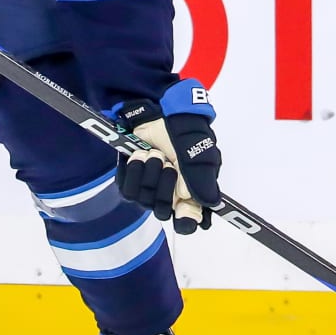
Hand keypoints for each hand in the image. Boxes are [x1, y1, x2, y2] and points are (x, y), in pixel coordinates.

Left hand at [114, 81, 221, 233]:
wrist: (156, 112)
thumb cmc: (182, 131)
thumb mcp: (198, 151)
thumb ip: (202, 178)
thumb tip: (209, 202)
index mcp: (192, 192)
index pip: (188, 222)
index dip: (186, 220)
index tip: (185, 209)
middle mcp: (171, 195)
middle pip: (163, 212)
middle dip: (165, 185)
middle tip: (169, 163)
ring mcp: (149, 189)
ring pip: (143, 200)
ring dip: (149, 173)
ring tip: (154, 154)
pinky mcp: (130, 181)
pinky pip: (127, 190)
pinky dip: (133, 170)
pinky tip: (140, 155)